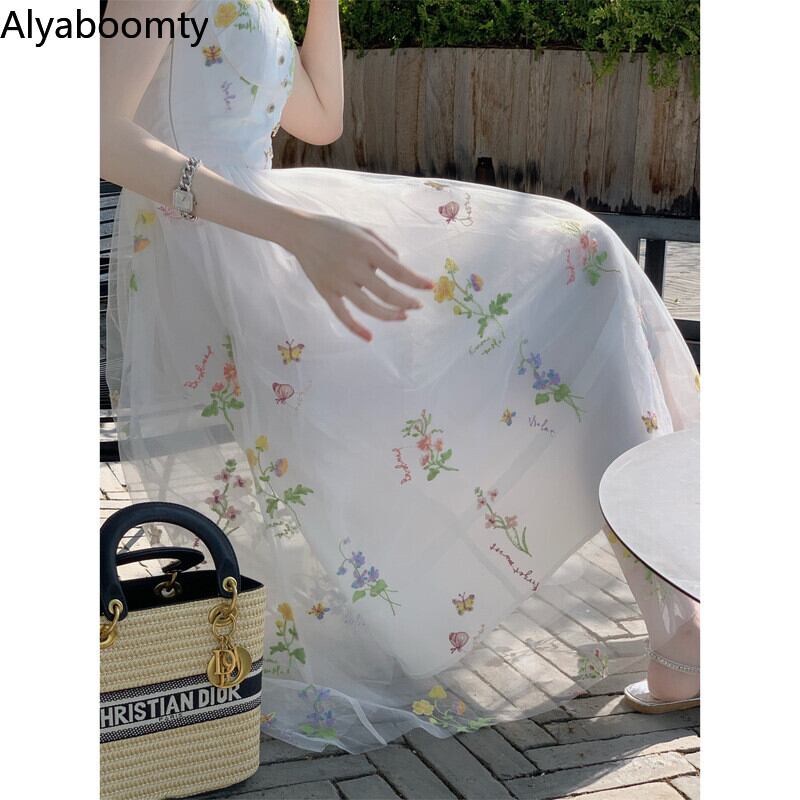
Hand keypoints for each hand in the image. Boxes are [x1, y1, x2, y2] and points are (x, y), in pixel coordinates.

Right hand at [284, 212, 433, 340]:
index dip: (416, 281)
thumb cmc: (336, 229)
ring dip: (388, 315)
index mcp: (366, 248)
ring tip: (403, 316)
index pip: (397, 270)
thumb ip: (384, 249)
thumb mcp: (364, 231)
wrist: (301, 232)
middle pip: (386, 292)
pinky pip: (342, 315)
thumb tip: (399, 267)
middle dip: (406, 301)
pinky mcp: (326, 292)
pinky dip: (355, 328)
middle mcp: (353, 266)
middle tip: (417, 306)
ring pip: (368, 307)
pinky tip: (369, 337)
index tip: (430, 287)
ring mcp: (339, 282)